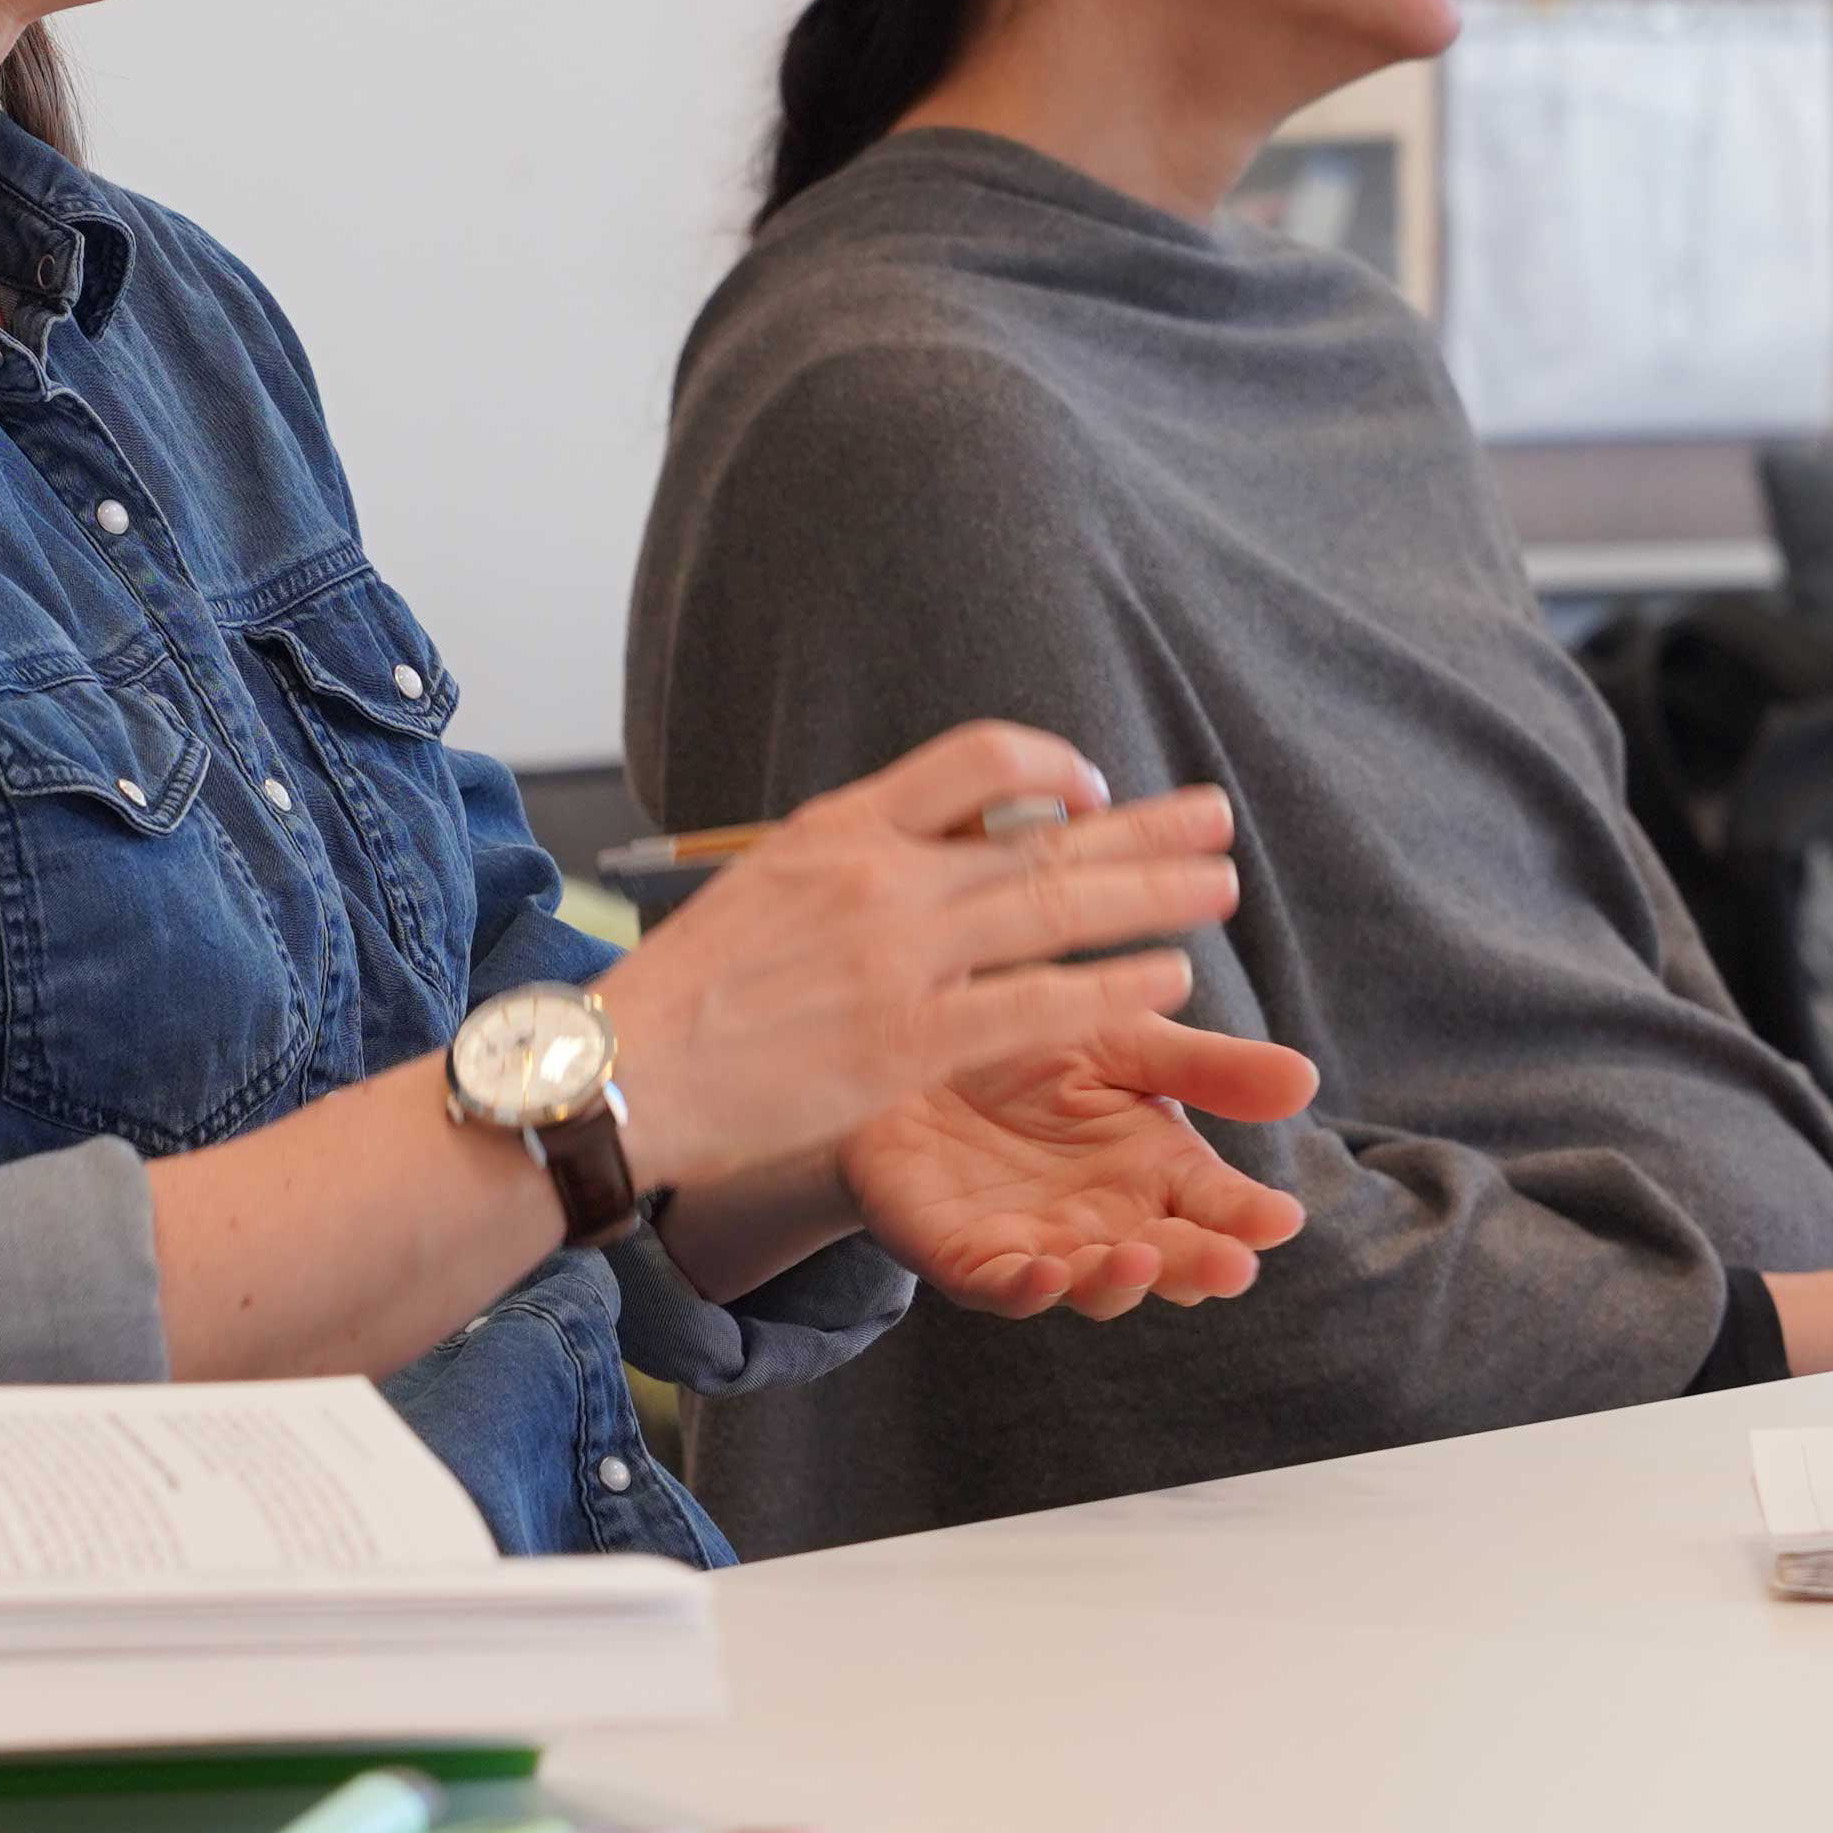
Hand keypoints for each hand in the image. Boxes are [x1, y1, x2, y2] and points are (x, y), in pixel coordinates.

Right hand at [592, 724, 1249, 1198]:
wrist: (614, 1075)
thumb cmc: (690, 992)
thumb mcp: (766, 884)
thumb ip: (857, 857)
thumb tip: (940, 838)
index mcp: (839, 829)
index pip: (972, 757)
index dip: (1048, 766)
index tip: (1089, 790)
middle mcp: (877, 878)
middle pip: (1042, 835)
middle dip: (1143, 829)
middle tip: (1216, 821)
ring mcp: (896, 960)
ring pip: (1056, 909)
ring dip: (1152, 897)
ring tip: (1218, 890)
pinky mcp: (906, 1044)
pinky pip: (1039, 1004)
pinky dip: (1112, 988)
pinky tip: (1165, 984)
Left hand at [842, 1015, 1319, 1317]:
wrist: (912, 1038)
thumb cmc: (1028, 1044)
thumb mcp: (1125, 1039)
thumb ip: (1206, 1066)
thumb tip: (1305, 1080)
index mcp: (1155, 1167)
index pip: (1216, 1203)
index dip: (1248, 1217)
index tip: (1280, 1219)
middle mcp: (1106, 1218)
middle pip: (1165, 1258)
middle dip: (1196, 1266)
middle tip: (1230, 1264)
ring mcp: (1038, 1242)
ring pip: (1088, 1282)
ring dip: (1117, 1281)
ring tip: (1141, 1259)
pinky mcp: (963, 1253)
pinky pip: (998, 1285)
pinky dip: (1025, 1288)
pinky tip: (1048, 1274)